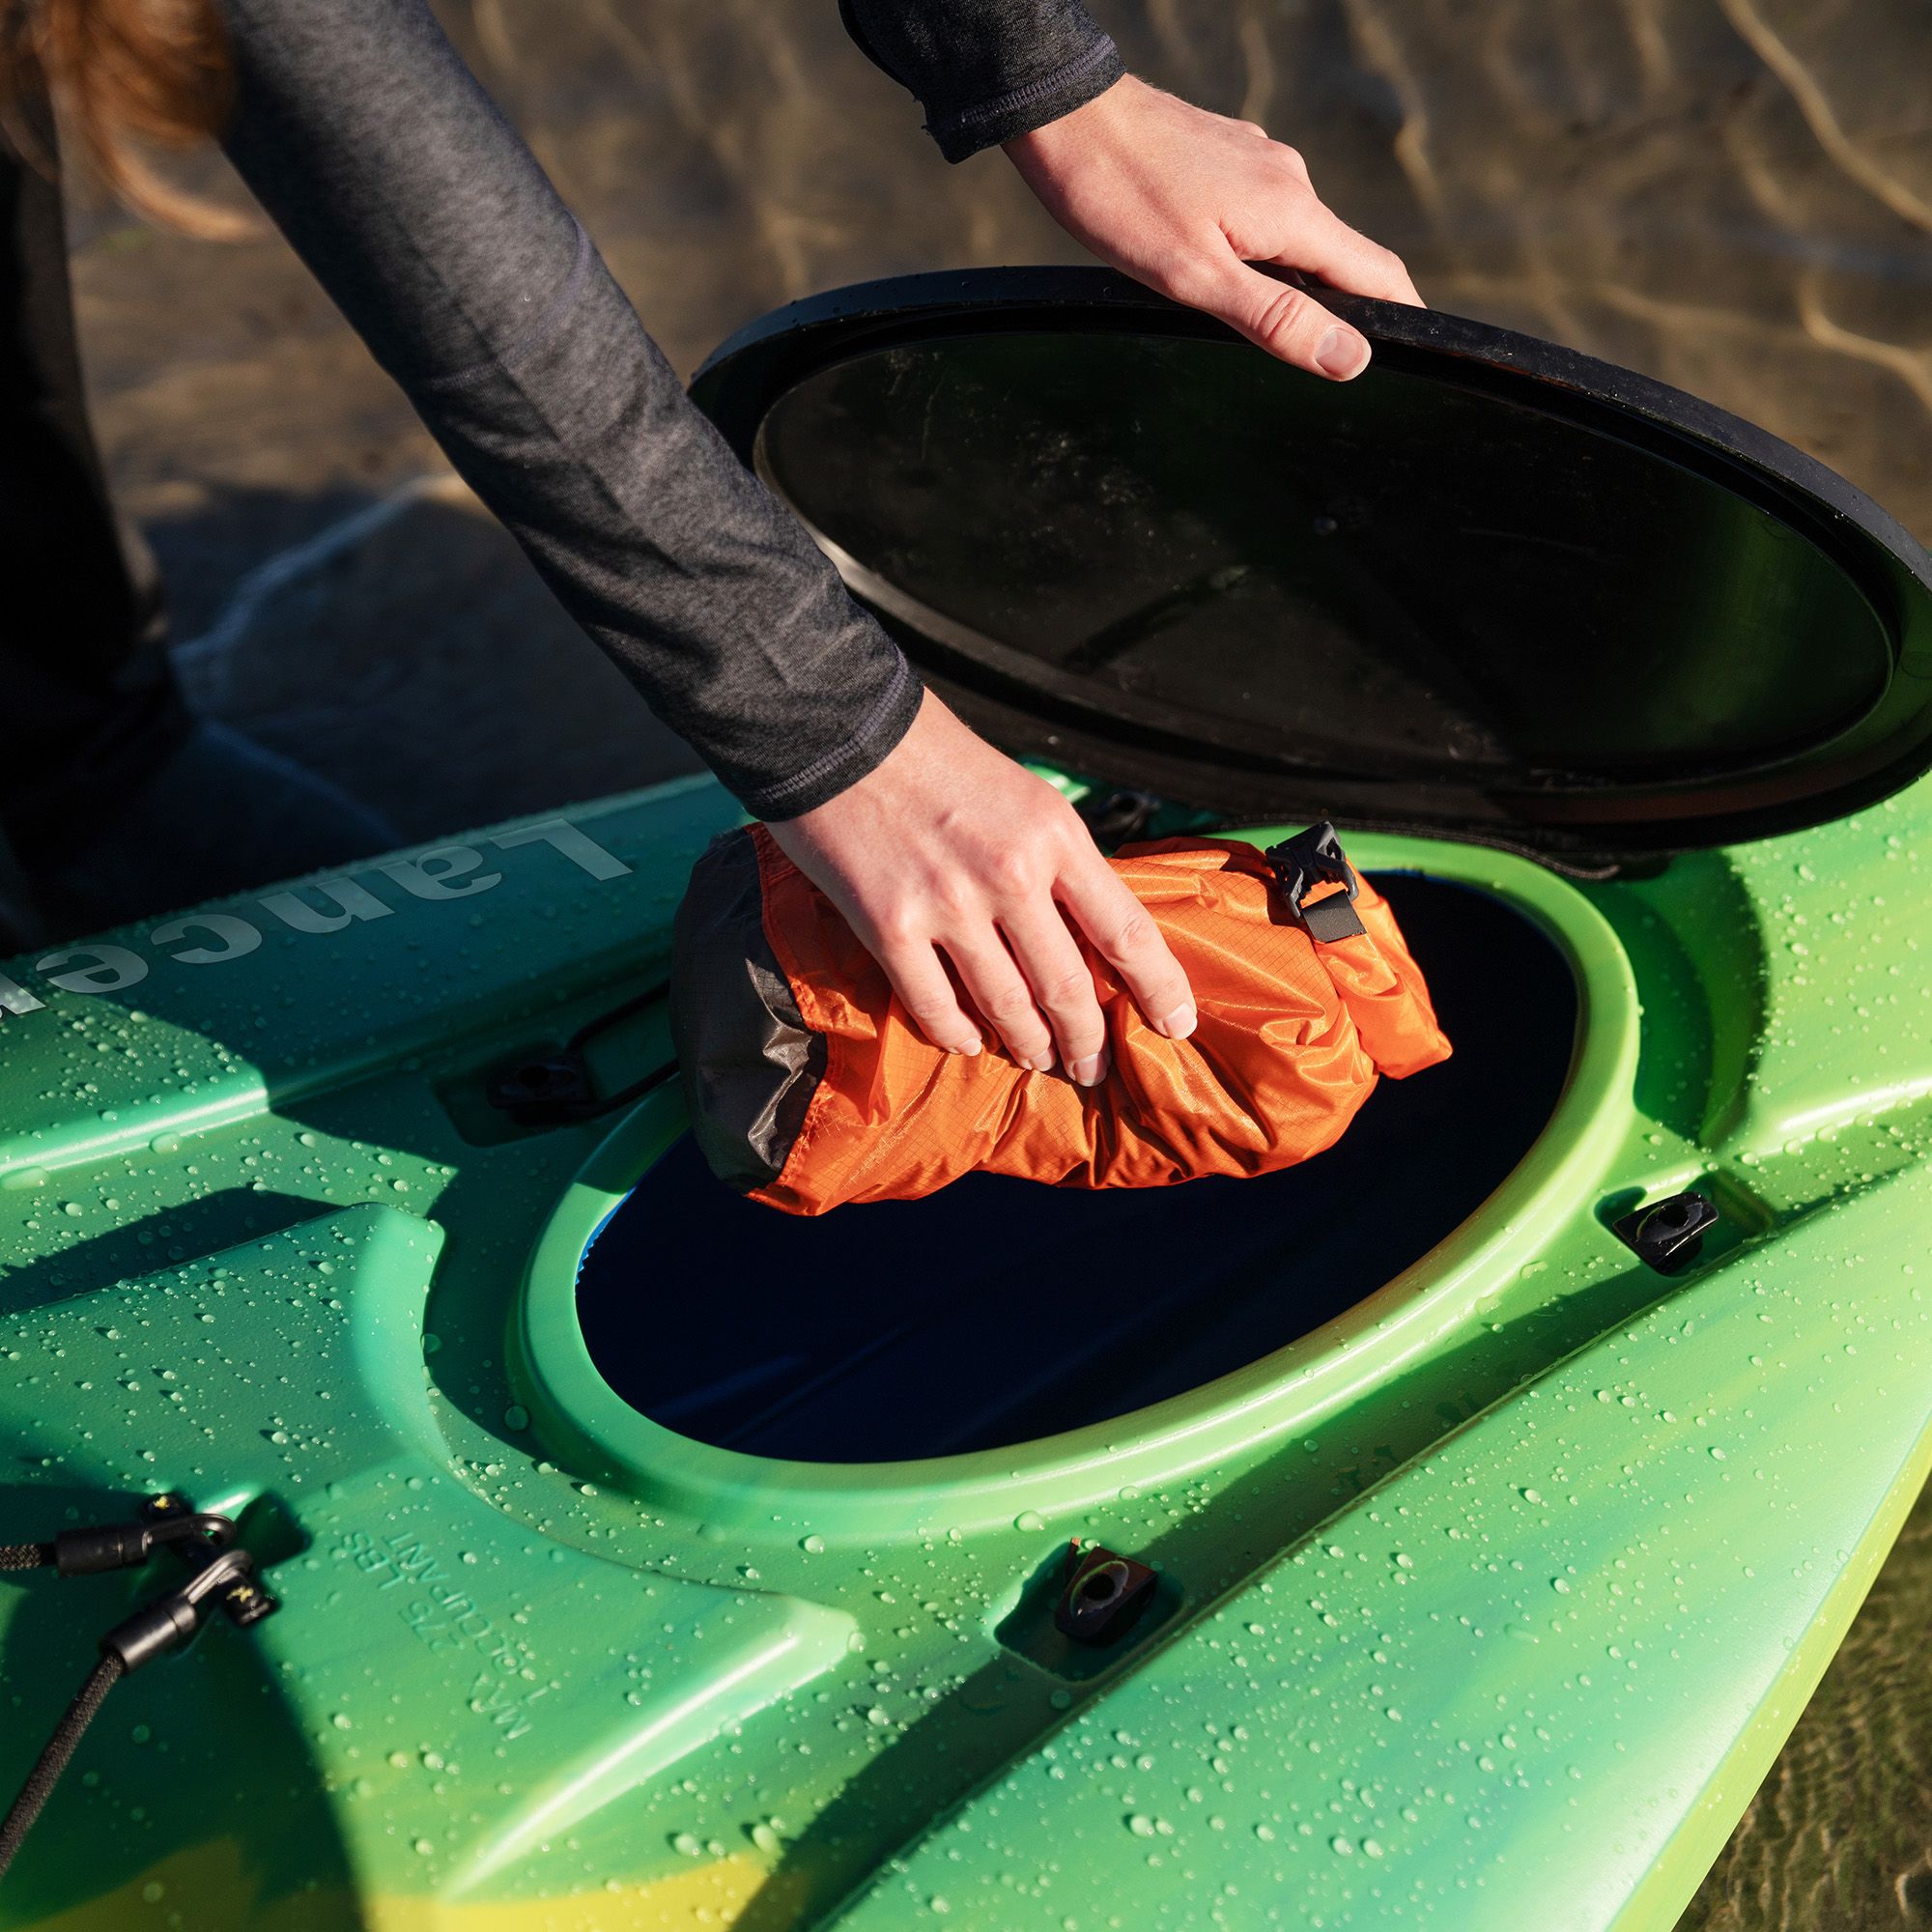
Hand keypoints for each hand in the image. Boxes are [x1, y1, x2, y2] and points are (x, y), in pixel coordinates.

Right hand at [765, 693, 1196, 1084]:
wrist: (837, 726)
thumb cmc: (932, 753)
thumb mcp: (1021, 794)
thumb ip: (1053, 860)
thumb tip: (1081, 928)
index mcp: (1054, 835)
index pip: (1126, 929)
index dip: (1158, 987)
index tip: (1175, 1024)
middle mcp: (1010, 876)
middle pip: (1067, 987)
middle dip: (1086, 1039)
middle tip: (1092, 1066)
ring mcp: (949, 907)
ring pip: (1007, 1007)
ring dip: (1028, 1045)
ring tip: (1039, 1060)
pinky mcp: (889, 927)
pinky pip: (934, 1006)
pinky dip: (957, 1034)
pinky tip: (970, 1043)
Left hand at [1005, 74, 1421, 379]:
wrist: (1064, 116)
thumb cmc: (1120, 198)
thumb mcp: (1196, 277)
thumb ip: (1276, 320)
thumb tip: (1352, 358)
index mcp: (1292, 213)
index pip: (1377, 274)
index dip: (1401, 320)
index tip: (1415, 357)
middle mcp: (1288, 180)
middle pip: (1338, 258)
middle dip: (1342, 309)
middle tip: (1327, 363)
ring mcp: (1257, 163)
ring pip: (1295, 236)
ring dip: (1291, 280)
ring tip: (1260, 324)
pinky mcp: (1225, 156)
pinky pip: (1260, 212)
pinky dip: (1257, 249)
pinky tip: (1218, 267)